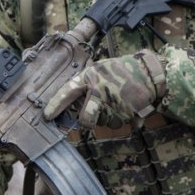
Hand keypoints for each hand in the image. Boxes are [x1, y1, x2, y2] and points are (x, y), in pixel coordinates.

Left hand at [42, 51, 166, 128]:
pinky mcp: (126, 114)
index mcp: (90, 78)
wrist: (147, 73)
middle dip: (86, 122)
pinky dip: (120, 118)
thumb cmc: (120, 70)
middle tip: (88, 121)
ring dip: (107, 117)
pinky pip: (118, 124)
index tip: (47, 116)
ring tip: (115, 101)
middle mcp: (99, 92)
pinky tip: (125, 105)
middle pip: (86, 119)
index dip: (55, 105)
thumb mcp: (99, 70)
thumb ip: (86, 83)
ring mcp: (113, 104)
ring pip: (103, 123)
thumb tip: (72, 104)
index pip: (67, 93)